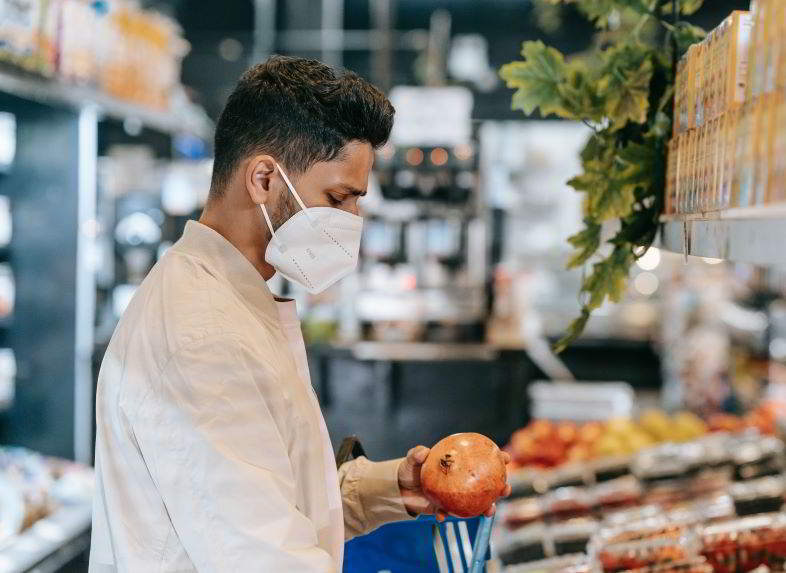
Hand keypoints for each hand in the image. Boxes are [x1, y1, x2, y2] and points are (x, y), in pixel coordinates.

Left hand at [398, 445, 512, 521]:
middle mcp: (463, 481)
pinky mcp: (447, 509)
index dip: (497, 458)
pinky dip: (447, 516)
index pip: (482, 459)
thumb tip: (423, 452)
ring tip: (490, 510)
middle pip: (488, 484)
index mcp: (460, 464)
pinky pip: (451, 514)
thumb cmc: (410, 469)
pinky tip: (442, 516)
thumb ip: (416, 454)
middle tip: (505, 488)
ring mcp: (457, 496)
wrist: (400, 489)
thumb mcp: (412, 459)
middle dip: (501, 487)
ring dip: (487, 508)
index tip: (506, 458)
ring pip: (478, 503)